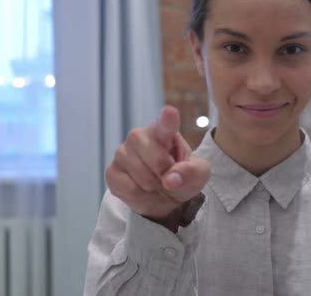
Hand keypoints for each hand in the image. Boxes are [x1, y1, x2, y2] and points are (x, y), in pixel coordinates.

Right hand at [106, 106, 210, 230]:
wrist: (165, 198)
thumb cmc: (183, 177)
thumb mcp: (199, 174)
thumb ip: (192, 172)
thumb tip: (170, 179)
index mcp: (164, 131)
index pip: (166, 123)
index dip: (167, 119)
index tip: (170, 112)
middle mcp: (139, 136)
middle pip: (156, 157)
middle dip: (166, 172)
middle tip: (168, 174)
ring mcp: (122, 153)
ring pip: (142, 176)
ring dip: (153, 185)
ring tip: (155, 181)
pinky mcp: (111, 172)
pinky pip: (129, 189)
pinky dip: (140, 195)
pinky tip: (141, 188)